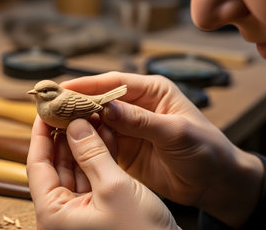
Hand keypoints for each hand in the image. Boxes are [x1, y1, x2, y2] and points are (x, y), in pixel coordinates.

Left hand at [27, 116, 178, 229]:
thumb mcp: (114, 187)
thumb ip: (92, 154)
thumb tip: (75, 125)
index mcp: (53, 214)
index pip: (37, 166)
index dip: (41, 135)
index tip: (45, 111)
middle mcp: (62, 214)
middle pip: (56, 165)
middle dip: (66, 135)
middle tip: (70, 108)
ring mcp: (80, 212)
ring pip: (76, 169)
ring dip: (84, 143)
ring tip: (89, 115)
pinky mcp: (99, 209)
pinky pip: (92, 177)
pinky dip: (98, 157)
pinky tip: (104, 134)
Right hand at [62, 72, 263, 227]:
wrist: (215, 183)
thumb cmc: (207, 151)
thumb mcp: (176, 132)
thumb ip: (142, 121)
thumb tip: (107, 106)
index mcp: (153, 92)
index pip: (114, 82)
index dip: (87, 84)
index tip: (62, 88)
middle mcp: (138, 106)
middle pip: (100, 100)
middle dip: (76, 103)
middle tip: (50, 107)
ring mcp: (130, 128)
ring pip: (97, 121)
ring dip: (77, 123)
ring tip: (52, 125)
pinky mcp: (125, 149)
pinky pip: (101, 141)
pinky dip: (85, 142)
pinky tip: (69, 144)